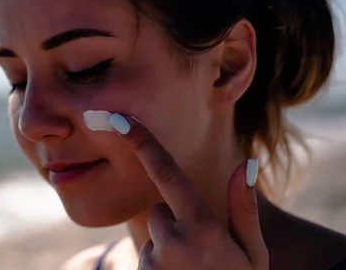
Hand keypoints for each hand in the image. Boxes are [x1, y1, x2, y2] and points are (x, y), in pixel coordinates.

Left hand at [107, 113, 268, 269]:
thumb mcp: (253, 254)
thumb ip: (244, 209)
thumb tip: (244, 164)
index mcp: (203, 228)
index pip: (166, 172)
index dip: (141, 141)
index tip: (118, 118)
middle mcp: (172, 241)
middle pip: (160, 213)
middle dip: (175, 226)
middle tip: (203, 256)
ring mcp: (152, 262)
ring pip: (154, 239)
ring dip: (168, 251)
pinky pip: (147, 259)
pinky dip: (160, 268)